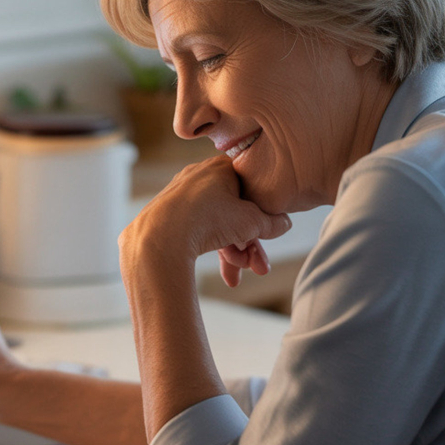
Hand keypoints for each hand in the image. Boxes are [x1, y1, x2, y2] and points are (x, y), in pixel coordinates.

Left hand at [120, 156, 290, 277]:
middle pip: (234, 212)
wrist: (159, 236)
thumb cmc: (208, 220)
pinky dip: (210, 247)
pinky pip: (196, 227)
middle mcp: (199, 176)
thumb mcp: (250, 222)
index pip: (251, 190)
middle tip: (258, 269)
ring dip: (231, 252)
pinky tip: (220, 269)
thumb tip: (284, 224)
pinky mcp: (167, 213)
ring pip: (216, 223)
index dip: (262, 218)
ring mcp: (181, 194)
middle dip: (248, 245)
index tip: (267, 239)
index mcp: (221, 167)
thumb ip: (272, 223)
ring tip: (236, 277)